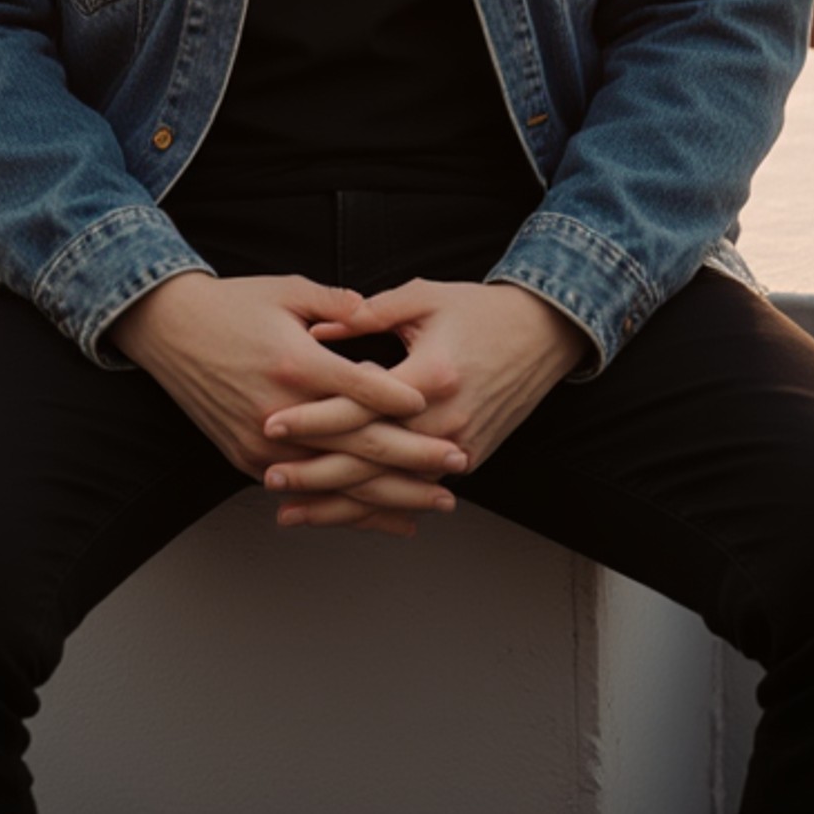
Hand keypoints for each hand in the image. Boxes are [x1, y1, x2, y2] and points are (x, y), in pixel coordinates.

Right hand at [107, 272, 467, 536]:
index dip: (404, 401)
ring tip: (431, 503)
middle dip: (414, 460)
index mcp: (295, 363)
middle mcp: (280, 411)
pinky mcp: (248, 459)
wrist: (171, 331)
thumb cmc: (233, 304)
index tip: (441, 411)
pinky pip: (305, 489)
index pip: (362, 390)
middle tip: (457, 463)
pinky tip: (380, 514)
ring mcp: (262, 442)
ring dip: (388, 495)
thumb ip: (337, 303)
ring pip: (336, 479)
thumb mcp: (288, 290)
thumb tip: (375, 312)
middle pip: (358, 445)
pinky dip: (344, 505)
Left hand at [261, 280, 586, 529]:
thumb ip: (369, 313)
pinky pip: (414, 489)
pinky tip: (342, 513)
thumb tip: (318, 331)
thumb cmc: (479, 310)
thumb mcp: (423, 299)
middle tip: (271, 477)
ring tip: (292, 510)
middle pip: (370, 459)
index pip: (360, 406)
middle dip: (316, 473)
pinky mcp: (469, 459)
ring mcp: (461, 446)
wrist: (542, 334)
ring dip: (340, 503)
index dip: (314, 417)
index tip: (273, 423)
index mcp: (431, 375)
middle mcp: (446, 421)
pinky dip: (376, 505)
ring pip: (389, 487)